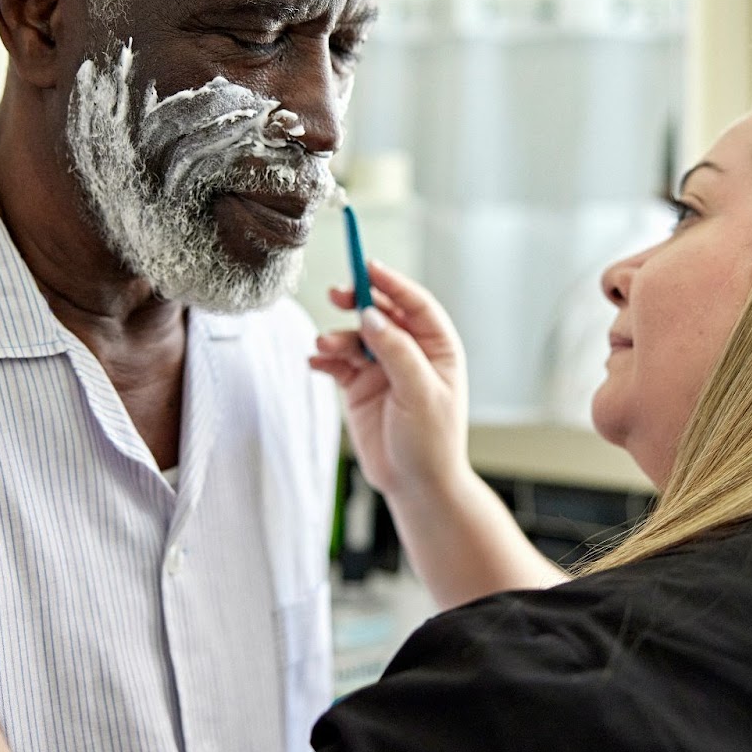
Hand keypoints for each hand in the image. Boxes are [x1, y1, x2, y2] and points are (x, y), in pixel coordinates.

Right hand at [309, 260, 469, 501]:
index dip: (392, 283)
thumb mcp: (420, 393)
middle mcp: (409, 352)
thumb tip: (372, 314)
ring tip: (324, 346)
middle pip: (381, 312)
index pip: (414, 303)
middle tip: (337, 294)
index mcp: (437, 347)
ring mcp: (382, 368)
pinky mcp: (359, 386)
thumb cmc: (432, 442)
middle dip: (359, 301)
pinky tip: (315, 362)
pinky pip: (338, 362)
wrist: (415, 485)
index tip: (368, 266)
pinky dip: (325, 358)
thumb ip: (397, 351)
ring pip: (355, 336)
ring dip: (338, 337)